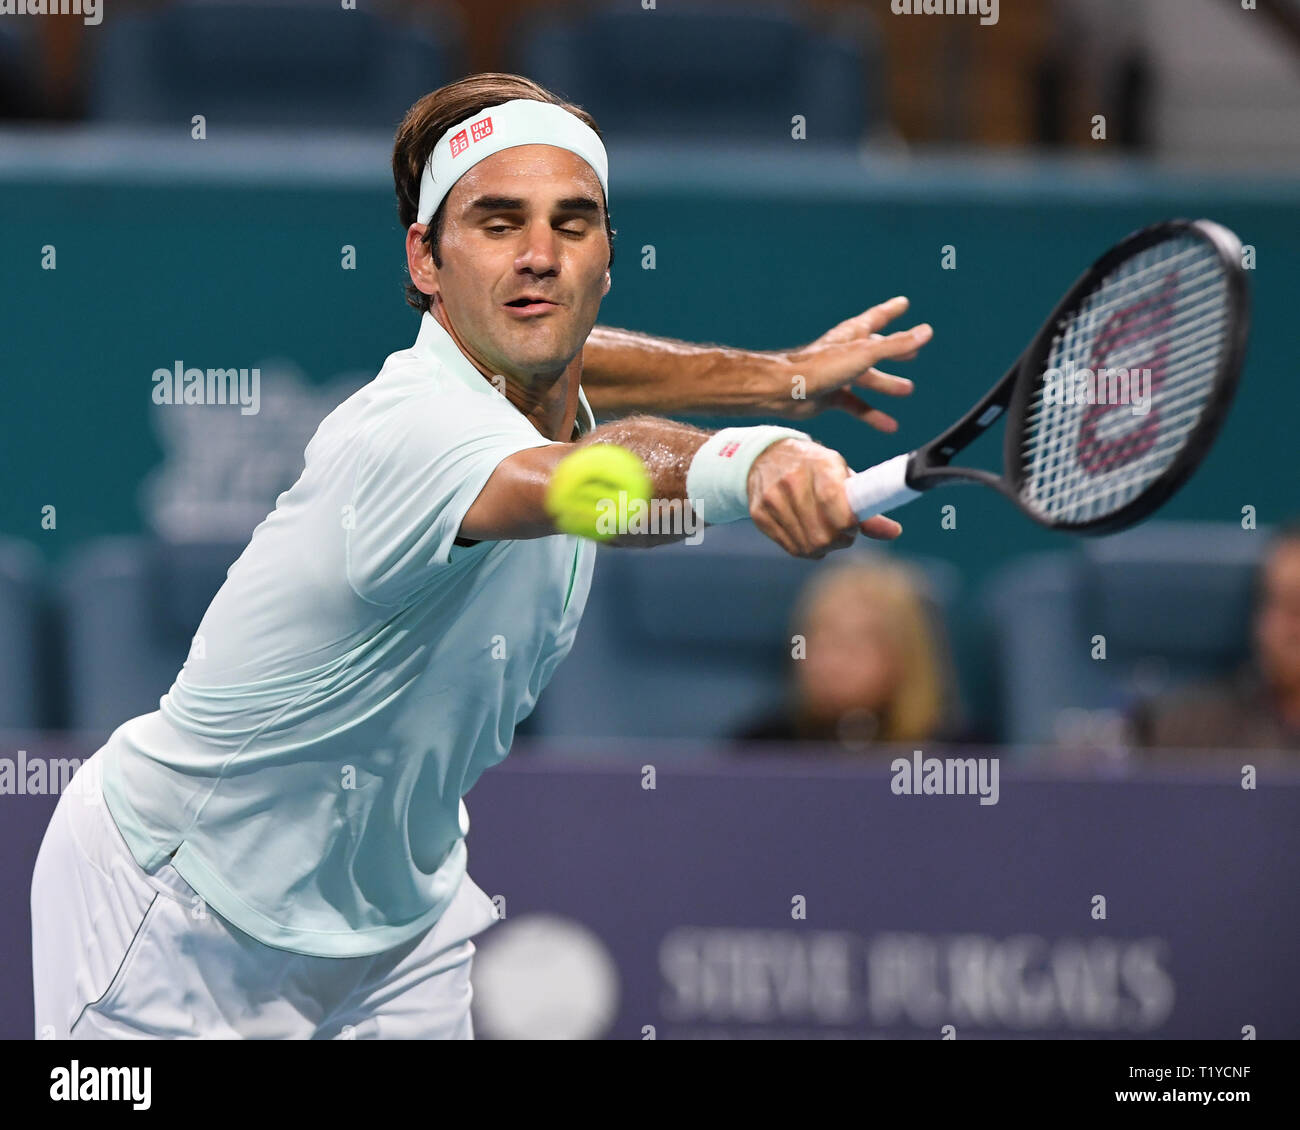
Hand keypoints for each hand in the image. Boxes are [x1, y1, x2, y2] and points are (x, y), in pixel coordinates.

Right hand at [747, 438, 901, 557]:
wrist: (766, 456)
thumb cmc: (814, 468)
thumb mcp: (841, 475)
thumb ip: (867, 504)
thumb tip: (894, 532)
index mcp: (820, 465)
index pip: (836, 506)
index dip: (849, 525)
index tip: (853, 526)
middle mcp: (793, 480)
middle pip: (823, 535)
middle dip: (838, 541)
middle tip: (842, 533)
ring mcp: (773, 498)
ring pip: (807, 546)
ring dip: (823, 548)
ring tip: (826, 534)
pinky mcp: (759, 513)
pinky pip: (791, 548)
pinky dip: (805, 549)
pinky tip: (808, 535)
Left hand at [770, 296, 931, 430]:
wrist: (786, 391)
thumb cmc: (821, 367)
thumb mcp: (866, 354)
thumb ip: (896, 345)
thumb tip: (926, 332)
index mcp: (852, 335)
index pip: (876, 318)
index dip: (891, 311)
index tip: (903, 304)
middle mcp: (845, 352)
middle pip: (875, 349)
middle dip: (894, 351)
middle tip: (912, 354)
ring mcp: (837, 374)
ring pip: (867, 379)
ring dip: (886, 384)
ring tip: (906, 390)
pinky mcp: (830, 396)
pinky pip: (856, 405)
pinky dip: (872, 414)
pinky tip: (889, 425)